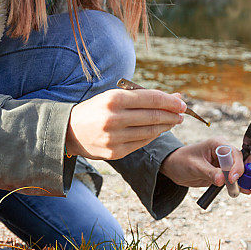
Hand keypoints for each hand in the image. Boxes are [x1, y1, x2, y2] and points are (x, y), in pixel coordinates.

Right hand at [66, 89, 185, 159]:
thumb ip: (143, 97)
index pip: (150, 99)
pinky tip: (159, 131)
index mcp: (113, 100)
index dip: (170, 101)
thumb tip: (175, 97)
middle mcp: (114, 119)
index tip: (182, 103)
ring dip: (166, 126)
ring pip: (150, 131)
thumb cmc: (96, 109)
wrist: (69, 131)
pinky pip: (141, 143)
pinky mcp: (115, 153)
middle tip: (182, 113)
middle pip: (153, 116)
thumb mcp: (114, 97)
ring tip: (173, 121)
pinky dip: (153, 136)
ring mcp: (114, 138)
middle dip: (172, 114)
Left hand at [160, 137, 250, 195]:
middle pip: (246, 159)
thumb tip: (222, 180)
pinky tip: (249, 192)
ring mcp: (227, 163)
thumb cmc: (182, 162)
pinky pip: (239, 178)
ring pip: (246, 169)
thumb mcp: (193, 167)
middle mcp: (226, 152)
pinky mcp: (226, 173)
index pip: (234, 153)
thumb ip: (208, 172)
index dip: (237, 166)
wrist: (175, 167)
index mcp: (218, 144)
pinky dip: (245, 185)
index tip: (233, 179)